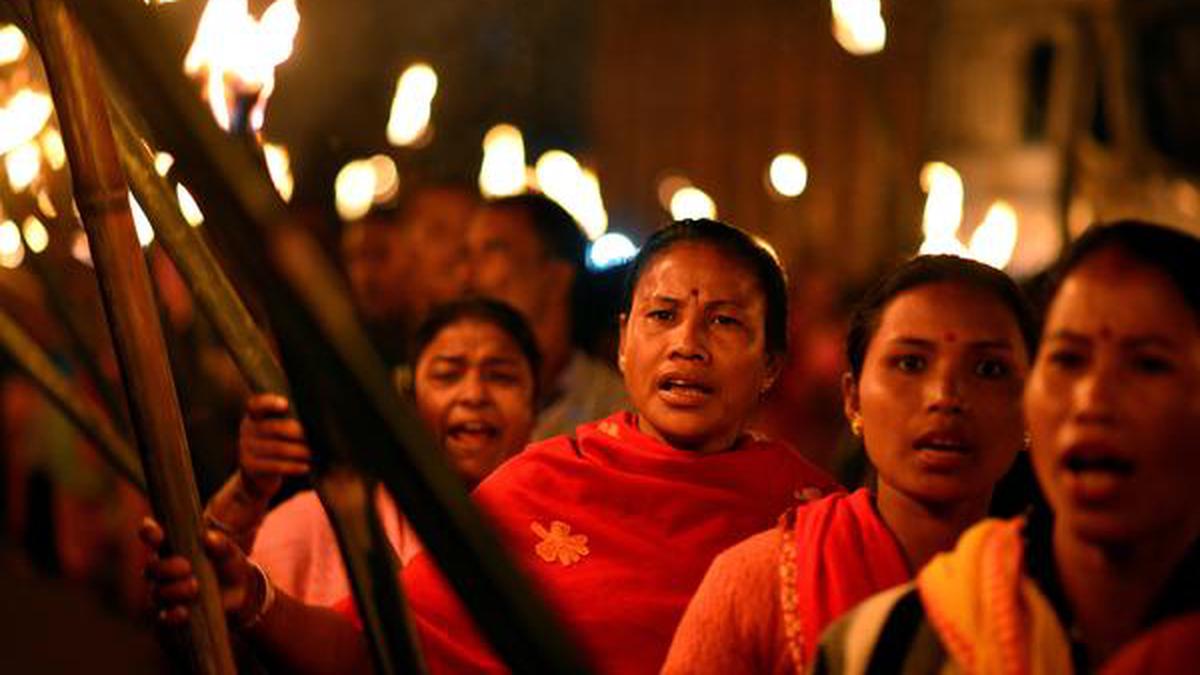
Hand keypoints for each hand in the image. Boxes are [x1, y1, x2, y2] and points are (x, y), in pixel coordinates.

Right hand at [139, 517, 259, 625]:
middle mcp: (164, 570)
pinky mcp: (171, 615)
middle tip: (187, 567)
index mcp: (173, 548)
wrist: (242, 594)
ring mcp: (166, 593)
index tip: (157, 534)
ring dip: (173, 590)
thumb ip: (220, 544)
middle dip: (166, 568)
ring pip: (157, 593)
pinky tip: (184, 612)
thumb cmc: (229, 565)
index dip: (150, 533)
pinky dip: (171, 616)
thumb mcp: (229, 553)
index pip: (153, 536)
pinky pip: (163, 618)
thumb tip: (207, 537)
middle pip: (151, 569)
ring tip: (195, 586)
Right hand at [238, 394, 309, 500]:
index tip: (286, 404)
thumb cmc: (277, 442)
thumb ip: (289, 418)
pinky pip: (275, 466)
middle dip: (298, 433)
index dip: (270, 403)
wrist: (260, 474)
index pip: (257, 404)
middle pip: (274, 428)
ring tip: (313, 453)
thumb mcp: (277, 428)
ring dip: (300, 451)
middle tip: (316, 437)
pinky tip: (306, 467)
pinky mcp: (250, 466)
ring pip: (278, 449)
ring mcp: (246, 448)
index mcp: (254, 415)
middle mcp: (247, 429)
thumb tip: (316, 416)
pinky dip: (294, 467)